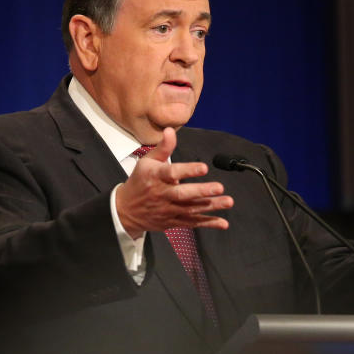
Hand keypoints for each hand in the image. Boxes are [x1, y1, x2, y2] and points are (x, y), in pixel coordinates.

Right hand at [115, 128, 233, 237]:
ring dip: (211, 206)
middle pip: (183, 194)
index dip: (188, 170)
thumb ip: (163, 147)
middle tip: (219, 187)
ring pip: (191, 209)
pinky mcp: (173, 222)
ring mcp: (168, 209)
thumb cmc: (140, 181)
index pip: (172, 172)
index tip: (204, 167)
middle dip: (201, 191)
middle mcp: (162, 194)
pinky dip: (208, 223)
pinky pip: (192, 223)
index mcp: (155, 177)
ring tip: (228, 201)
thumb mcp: (147, 161)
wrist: (126, 210)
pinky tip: (223, 223)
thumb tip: (170, 130)